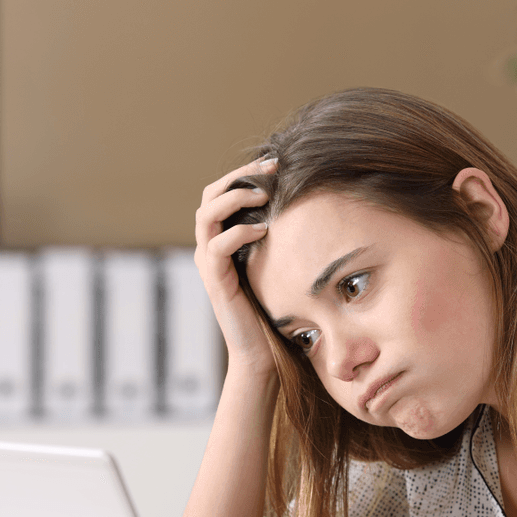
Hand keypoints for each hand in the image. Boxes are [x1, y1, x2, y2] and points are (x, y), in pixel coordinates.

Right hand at [194, 157, 278, 377]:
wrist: (262, 352)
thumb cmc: (275, 310)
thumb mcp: (280, 264)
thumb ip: (282, 237)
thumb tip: (310, 206)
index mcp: (223, 239)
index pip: (221, 192)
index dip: (244, 173)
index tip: (276, 163)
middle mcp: (210, 247)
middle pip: (209, 195)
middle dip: (239, 176)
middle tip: (270, 168)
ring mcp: (209, 264)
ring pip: (206, 215)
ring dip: (234, 197)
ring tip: (263, 193)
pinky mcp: (215, 282)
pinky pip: (216, 247)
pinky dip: (237, 232)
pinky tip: (262, 229)